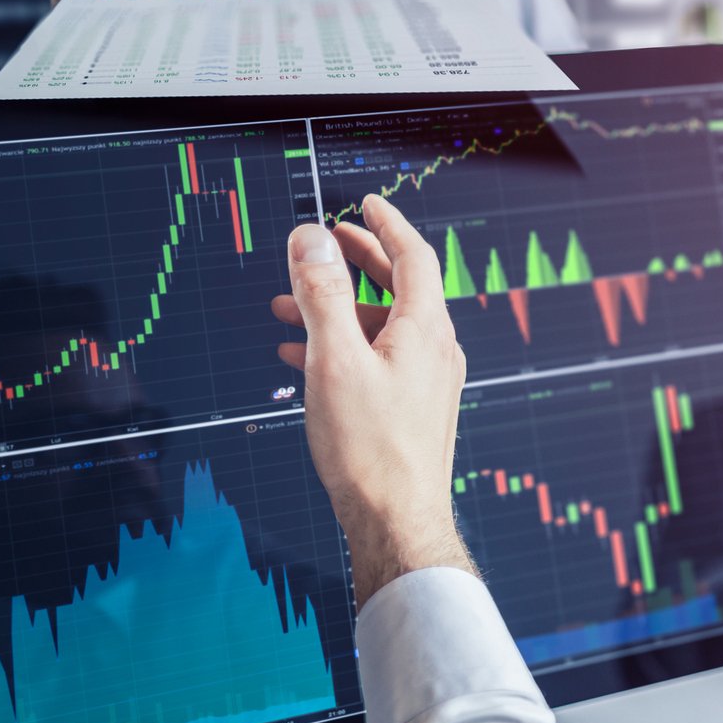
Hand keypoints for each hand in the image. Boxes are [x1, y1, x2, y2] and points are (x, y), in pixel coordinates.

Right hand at [271, 196, 473, 607]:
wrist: (396, 520)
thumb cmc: (368, 447)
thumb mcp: (334, 359)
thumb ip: (322, 294)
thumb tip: (311, 237)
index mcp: (425, 330)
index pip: (415, 257)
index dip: (388, 225)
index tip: (366, 202)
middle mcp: (435, 351)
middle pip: (401, 287)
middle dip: (360, 260)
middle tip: (326, 241)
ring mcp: (427, 381)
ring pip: (382, 326)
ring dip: (338, 309)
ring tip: (287, 305)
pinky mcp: (412, 409)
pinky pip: (378, 360)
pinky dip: (343, 346)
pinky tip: (301, 355)